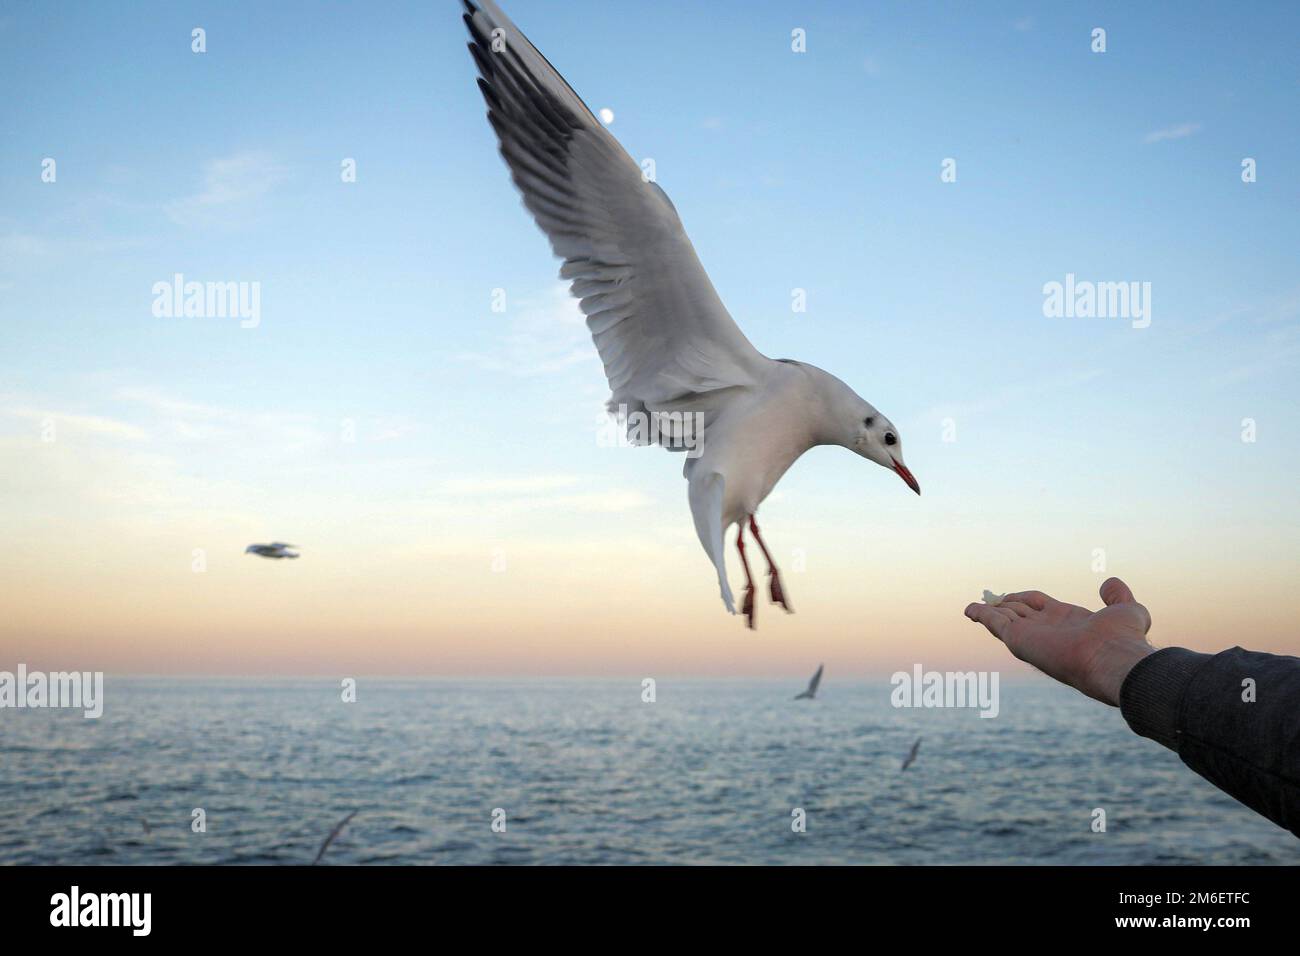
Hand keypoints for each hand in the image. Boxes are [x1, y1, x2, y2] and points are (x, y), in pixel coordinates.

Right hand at [963, 577, 1155, 705]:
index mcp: (1067, 621)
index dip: (1026, 598)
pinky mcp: (1019, 639)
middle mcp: (1047, 629)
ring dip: (989, 612)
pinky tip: (970, 609)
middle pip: (1019, 612)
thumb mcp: (1128, 610)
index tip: (1013, 594)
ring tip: (972, 608)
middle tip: (991, 598)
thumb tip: (1110, 582)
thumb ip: (1118, 596)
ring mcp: (1032, 635)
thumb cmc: (1124, 639)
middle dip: (1006, 605)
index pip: (1039, 606)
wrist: (1114, 658)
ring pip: (1005, 618)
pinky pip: (995, 623)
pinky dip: (981, 615)